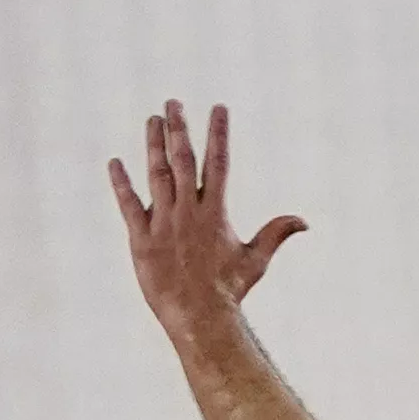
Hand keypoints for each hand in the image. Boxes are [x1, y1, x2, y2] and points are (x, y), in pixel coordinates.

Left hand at [113, 98, 302, 349]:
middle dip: (179, 129)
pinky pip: (128, 205)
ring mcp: (163, 223)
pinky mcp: (141, 238)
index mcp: (215, 212)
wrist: (199, 317)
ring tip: (152, 120)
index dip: (218, 133)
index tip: (218, 108)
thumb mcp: (256, 260)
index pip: (218, 163)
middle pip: (182, 160)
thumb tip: (304, 221)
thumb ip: (276, 234)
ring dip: (153, 145)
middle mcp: (188, 211)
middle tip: (173, 103)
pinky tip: (114, 163)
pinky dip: (121, 183)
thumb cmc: (230, 291)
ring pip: (156, 175)